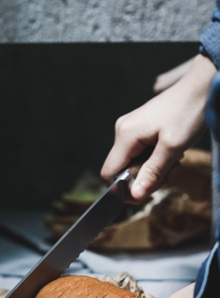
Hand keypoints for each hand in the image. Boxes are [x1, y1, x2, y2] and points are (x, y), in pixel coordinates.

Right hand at [100, 54, 216, 201]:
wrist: (201, 87)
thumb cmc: (188, 113)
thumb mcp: (172, 148)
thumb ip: (152, 173)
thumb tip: (135, 196)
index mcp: (126, 136)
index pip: (109, 173)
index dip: (123, 189)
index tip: (146, 192)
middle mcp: (122, 131)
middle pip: (122, 170)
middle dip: (145, 179)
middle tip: (169, 174)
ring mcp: (130, 129)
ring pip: (133, 163)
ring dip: (153, 170)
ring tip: (174, 162)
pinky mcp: (139, 129)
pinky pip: (140, 153)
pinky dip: (155, 160)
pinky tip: (171, 155)